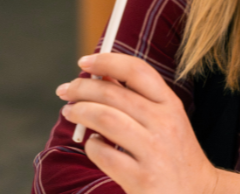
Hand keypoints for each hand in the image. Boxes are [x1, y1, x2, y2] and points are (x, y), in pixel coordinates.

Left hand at [57, 53, 218, 193]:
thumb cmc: (174, 153)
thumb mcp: (166, 119)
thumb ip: (138, 98)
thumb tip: (101, 75)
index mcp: (170, 104)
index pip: (137, 70)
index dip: (107, 61)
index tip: (84, 61)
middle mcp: (164, 123)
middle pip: (114, 93)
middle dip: (82, 87)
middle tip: (65, 90)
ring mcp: (153, 151)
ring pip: (105, 118)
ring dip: (81, 111)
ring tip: (70, 112)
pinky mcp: (141, 178)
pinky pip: (104, 153)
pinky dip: (92, 145)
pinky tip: (93, 144)